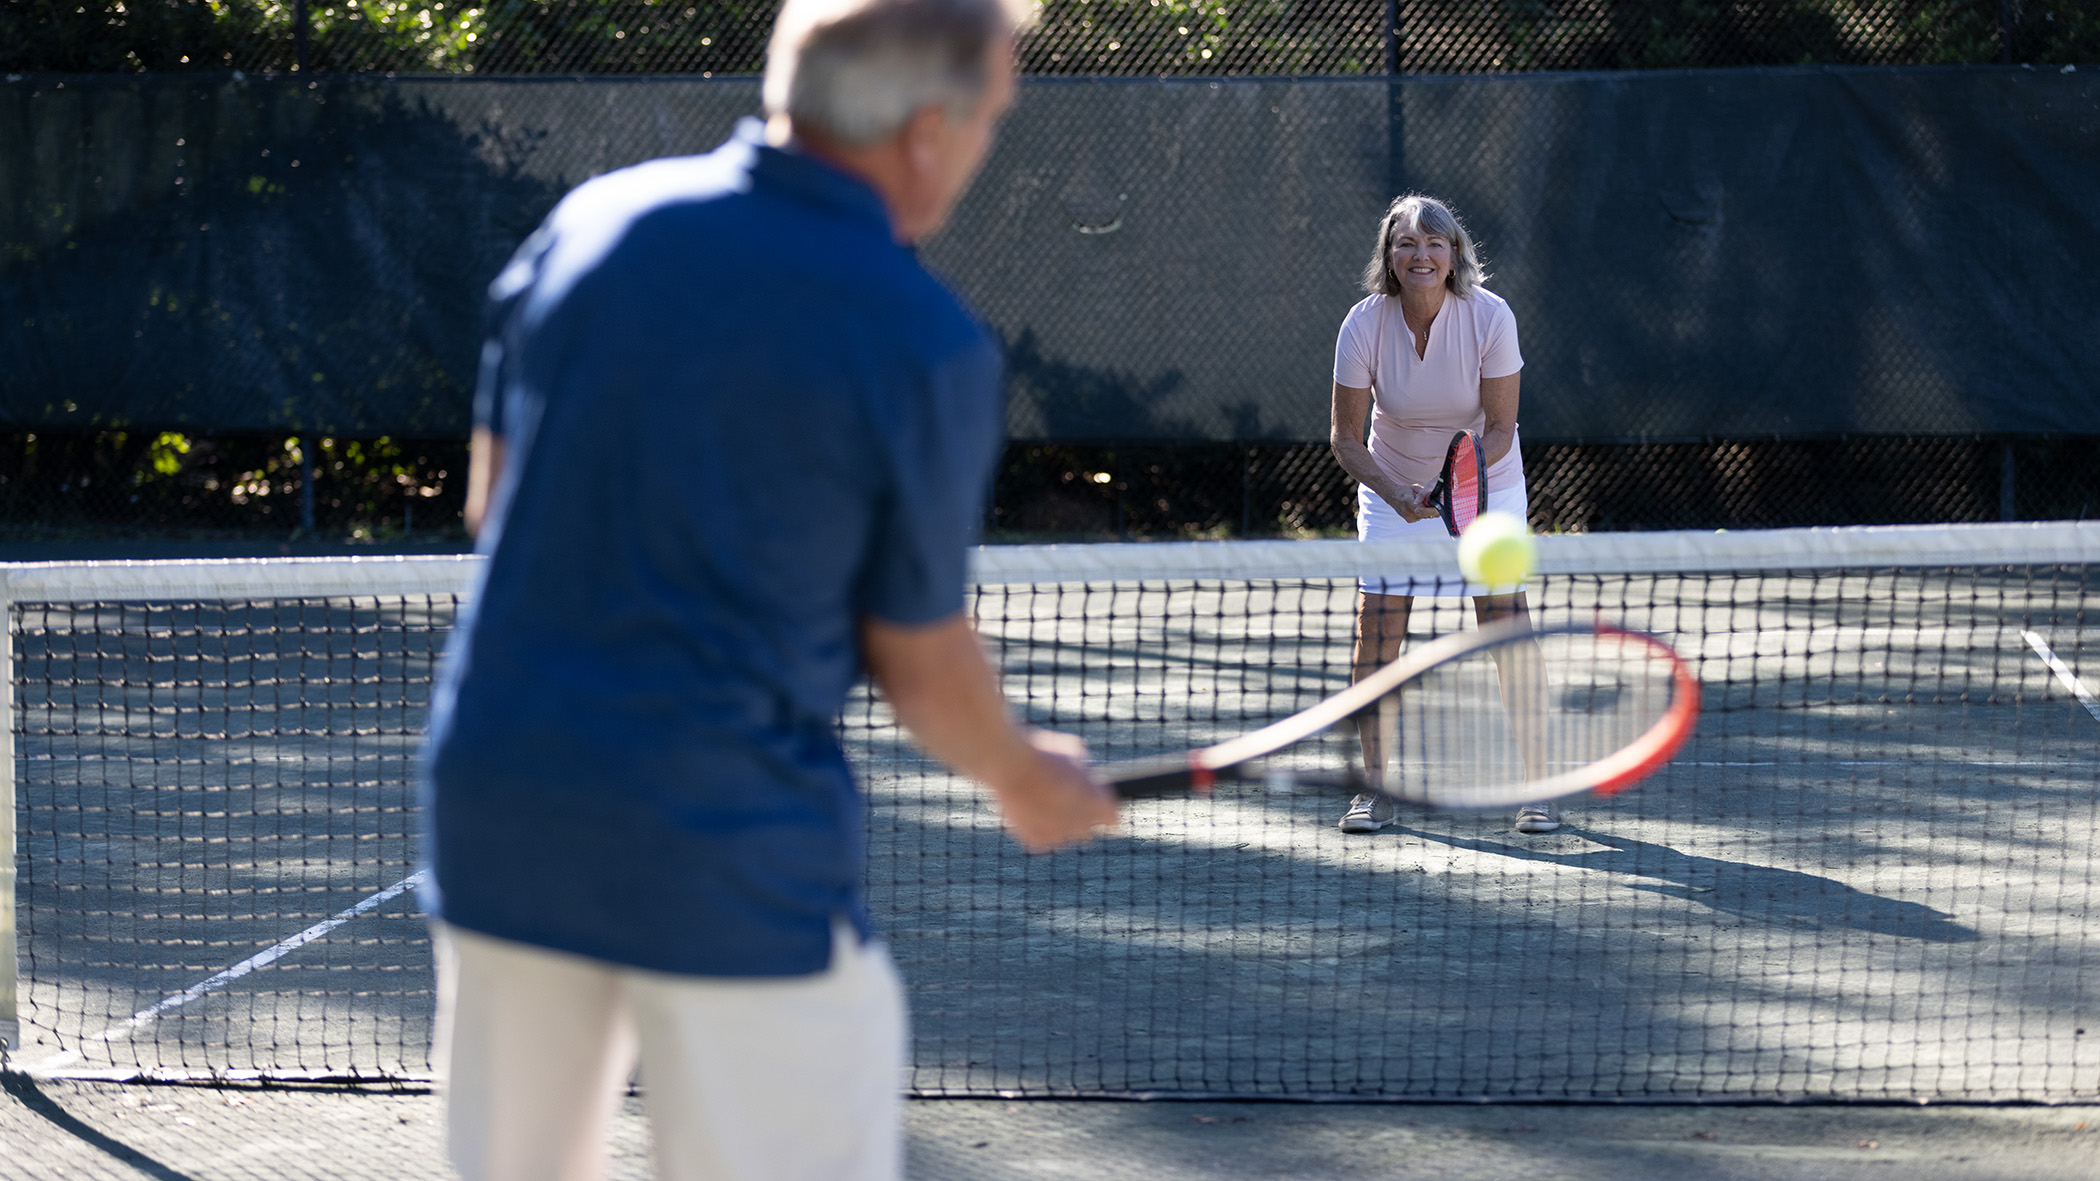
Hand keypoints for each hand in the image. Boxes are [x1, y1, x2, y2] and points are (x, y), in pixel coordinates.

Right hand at [988, 729, 1118, 851]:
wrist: (1011, 766)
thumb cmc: (1043, 754)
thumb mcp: (1073, 752)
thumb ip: (1084, 770)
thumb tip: (1084, 774)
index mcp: (1098, 803)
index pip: (1113, 818)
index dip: (1106, 812)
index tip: (1099, 807)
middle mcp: (1082, 824)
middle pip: (1087, 830)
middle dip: (1080, 819)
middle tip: (1067, 802)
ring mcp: (1058, 834)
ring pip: (1064, 836)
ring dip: (1058, 824)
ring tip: (1044, 802)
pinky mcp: (1035, 839)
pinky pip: (1042, 838)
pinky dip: (1037, 827)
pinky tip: (1031, 810)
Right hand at [1390, 483, 1434, 523]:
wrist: (1392, 496)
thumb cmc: (1403, 491)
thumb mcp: (1415, 488)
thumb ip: (1424, 494)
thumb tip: (1432, 497)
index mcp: (1408, 502)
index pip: (1423, 510)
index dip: (1431, 509)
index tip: (1435, 506)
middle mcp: (1408, 512)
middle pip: (1425, 514)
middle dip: (1430, 509)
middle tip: (1429, 503)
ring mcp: (1408, 517)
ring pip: (1424, 517)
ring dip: (1426, 511)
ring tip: (1420, 504)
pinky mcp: (1409, 520)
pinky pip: (1420, 518)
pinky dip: (1421, 513)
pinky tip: (1417, 508)